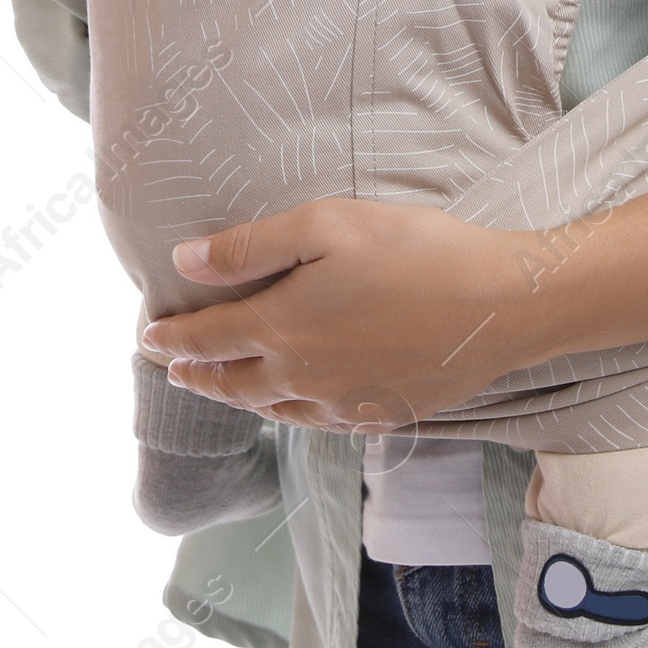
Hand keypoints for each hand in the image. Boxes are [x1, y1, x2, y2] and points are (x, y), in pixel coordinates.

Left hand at [139, 199, 536, 434]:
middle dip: (196, 374)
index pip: (208, 337)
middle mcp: (301, 375)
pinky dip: (290, 415)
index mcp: (281, 326)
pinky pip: (317, 422)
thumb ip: (251, 246)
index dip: (173, 338)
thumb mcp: (328, 224)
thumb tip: (186, 262)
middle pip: (232, 382)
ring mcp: (342, 402)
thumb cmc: (415, 251)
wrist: (500, 305)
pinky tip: (296, 407)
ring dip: (238, 397)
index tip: (148, 337)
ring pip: (272, 408)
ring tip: (225, 386)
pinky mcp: (380, 413)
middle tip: (172, 370)